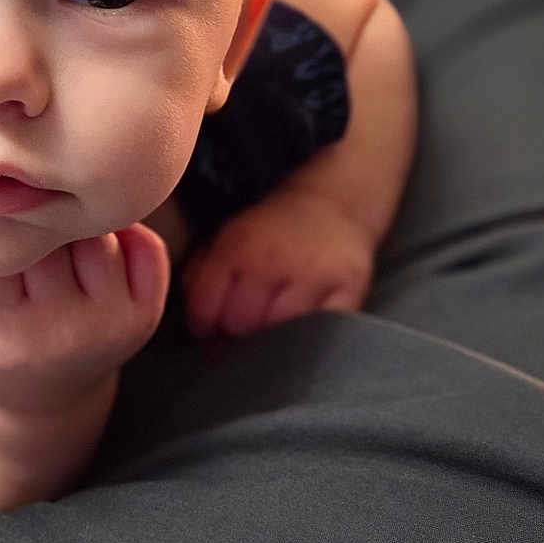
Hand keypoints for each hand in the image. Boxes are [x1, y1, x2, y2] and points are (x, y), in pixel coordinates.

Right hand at [0, 223, 170, 419]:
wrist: (46, 399)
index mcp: (5, 332)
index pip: (0, 246)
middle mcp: (63, 330)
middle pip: (52, 237)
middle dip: (38, 223)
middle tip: (30, 227)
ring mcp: (110, 324)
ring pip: (99, 236)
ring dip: (79, 228)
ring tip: (60, 242)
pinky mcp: (144, 318)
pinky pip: (148, 248)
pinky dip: (128, 235)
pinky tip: (99, 249)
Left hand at [181, 190, 374, 339]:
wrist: (333, 203)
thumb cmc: (271, 232)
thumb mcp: (227, 239)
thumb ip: (200, 275)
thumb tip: (193, 324)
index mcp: (236, 246)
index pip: (205, 308)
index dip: (203, 325)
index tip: (209, 328)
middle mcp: (272, 259)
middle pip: (240, 324)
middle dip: (236, 333)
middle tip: (243, 329)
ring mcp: (313, 275)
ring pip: (279, 333)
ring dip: (272, 339)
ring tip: (271, 329)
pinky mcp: (349, 288)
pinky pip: (321, 332)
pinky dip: (308, 337)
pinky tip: (301, 329)